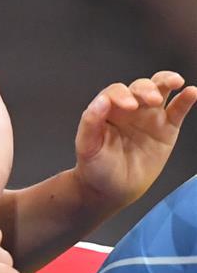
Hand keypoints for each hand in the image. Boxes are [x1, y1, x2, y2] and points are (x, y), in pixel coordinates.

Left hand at [74, 72, 195, 209]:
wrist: (111, 190)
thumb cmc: (95, 167)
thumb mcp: (87, 147)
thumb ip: (90, 123)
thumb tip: (101, 101)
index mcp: (108, 110)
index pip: (116, 92)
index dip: (122, 95)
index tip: (128, 106)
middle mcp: (129, 109)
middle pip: (140, 87)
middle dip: (146, 89)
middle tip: (151, 100)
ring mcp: (149, 117)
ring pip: (160, 90)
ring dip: (167, 82)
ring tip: (175, 82)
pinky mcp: (167, 128)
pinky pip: (178, 110)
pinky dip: (186, 99)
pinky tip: (192, 92)